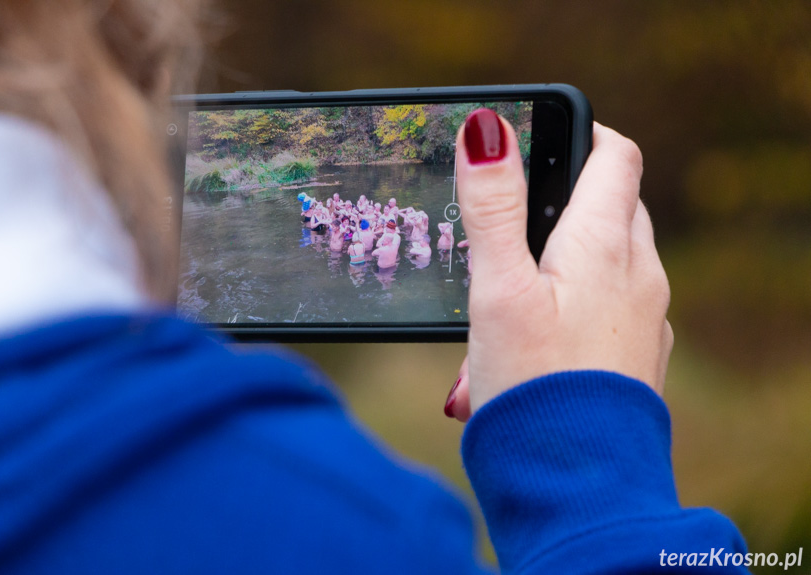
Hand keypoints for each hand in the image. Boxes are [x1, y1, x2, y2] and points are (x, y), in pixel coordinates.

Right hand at [444, 111, 672, 421]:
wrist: (577, 486)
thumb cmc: (534, 386)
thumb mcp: (499, 290)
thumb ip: (493, 208)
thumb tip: (487, 129)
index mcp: (606, 245)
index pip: (616, 156)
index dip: (583, 134)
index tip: (546, 138)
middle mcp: (640, 276)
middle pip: (616, 206)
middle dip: (567, 201)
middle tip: (514, 223)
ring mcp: (646, 320)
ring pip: (613, 261)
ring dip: (567, 259)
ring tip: (510, 295)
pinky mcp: (638, 359)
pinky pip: (614, 310)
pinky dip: (577, 306)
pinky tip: (535, 343)